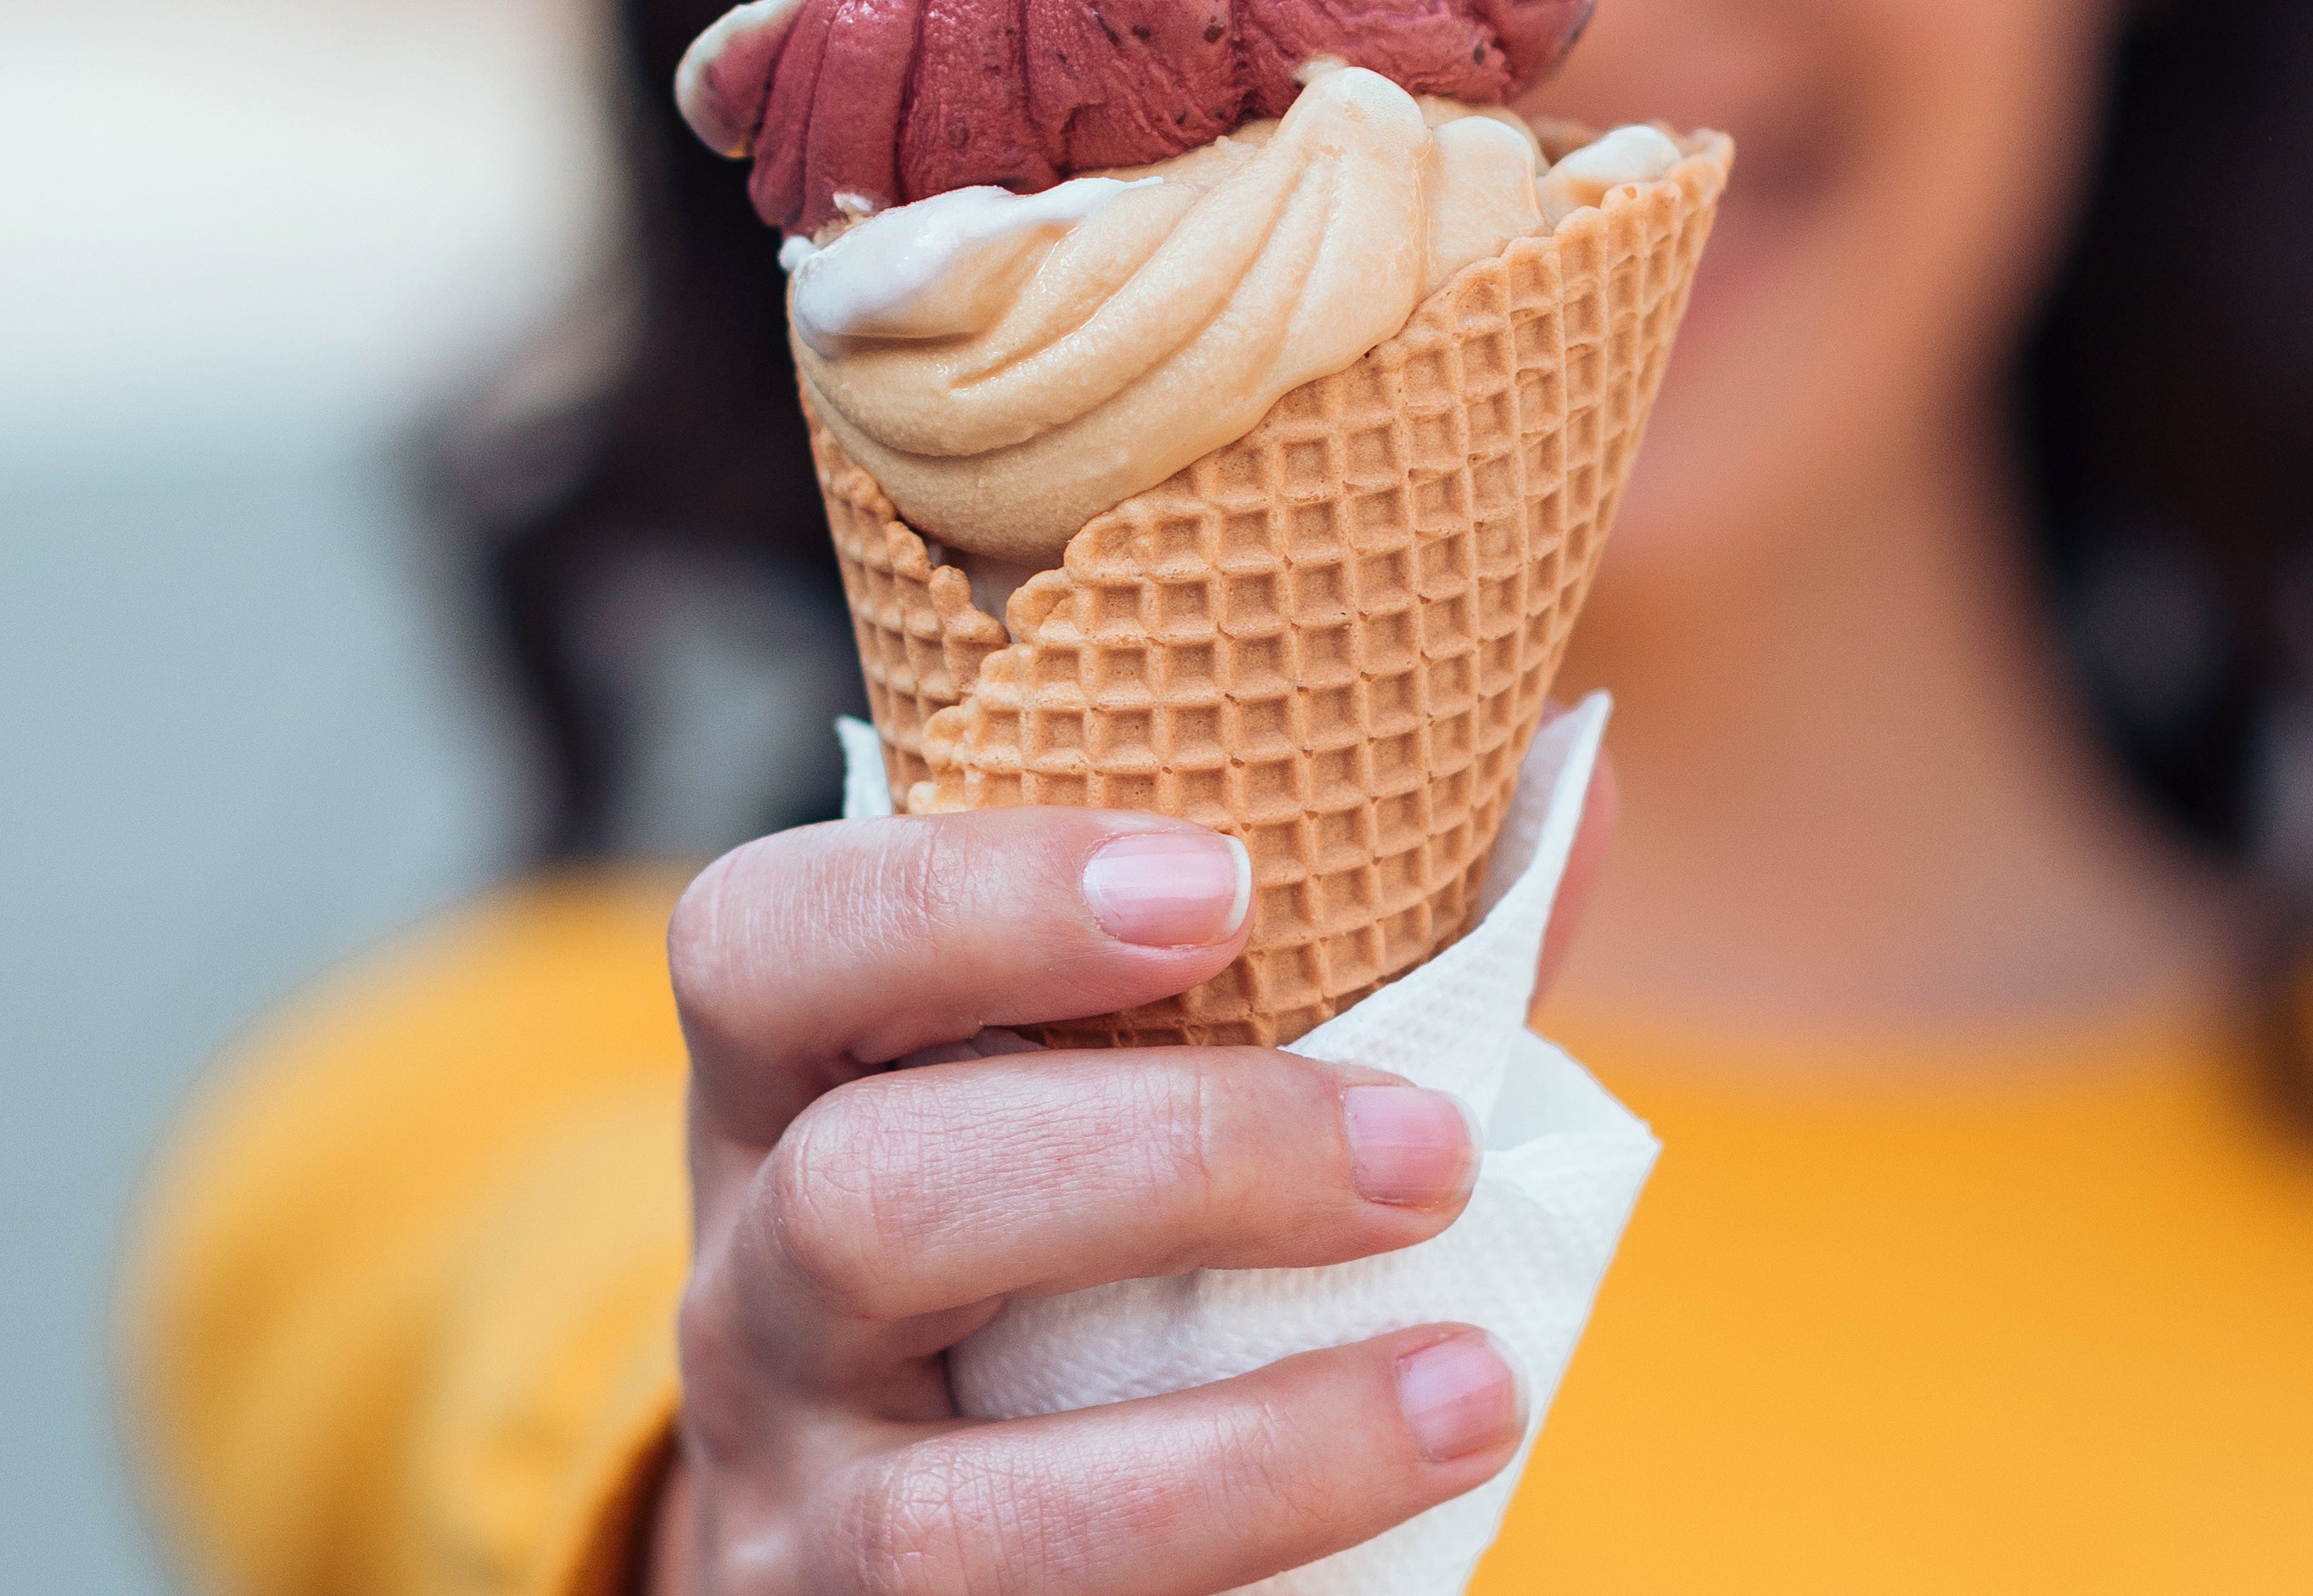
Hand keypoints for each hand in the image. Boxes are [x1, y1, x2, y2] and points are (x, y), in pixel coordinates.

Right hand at [647, 757, 1611, 1595]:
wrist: (934, 1550)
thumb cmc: (1070, 1246)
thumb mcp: (1127, 1088)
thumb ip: (1345, 954)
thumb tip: (1567, 795)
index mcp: (787, 1088)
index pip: (762, 943)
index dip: (971, 899)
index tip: (1222, 882)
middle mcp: (745, 1293)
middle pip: (863, 1203)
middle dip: (1170, 1164)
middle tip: (1421, 1147)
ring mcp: (795, 1511)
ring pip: (946, 1516)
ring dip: (1246, 1453)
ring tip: (1473, 1385)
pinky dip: (1245, 1578)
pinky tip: (1414, 1520)